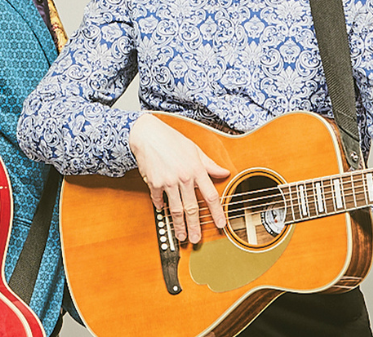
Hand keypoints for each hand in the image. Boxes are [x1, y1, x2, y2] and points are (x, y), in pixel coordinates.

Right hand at [128, 114, 228, 242]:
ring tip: (181, 235)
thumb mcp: (195, 150)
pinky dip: (160, 206)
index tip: (221, 224)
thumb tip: (224, 172)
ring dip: (178, 225)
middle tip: (196, 239)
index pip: (210, 195)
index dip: (217, 212)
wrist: (148, 134)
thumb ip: (210, 164)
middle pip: (192, 208)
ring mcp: (168, 181)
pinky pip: (158, 200)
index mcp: (196, 169)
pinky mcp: (154, 182)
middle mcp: (183, 177)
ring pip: (175, 209)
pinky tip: (162, 210)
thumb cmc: (172, 139)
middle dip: (195, 226)